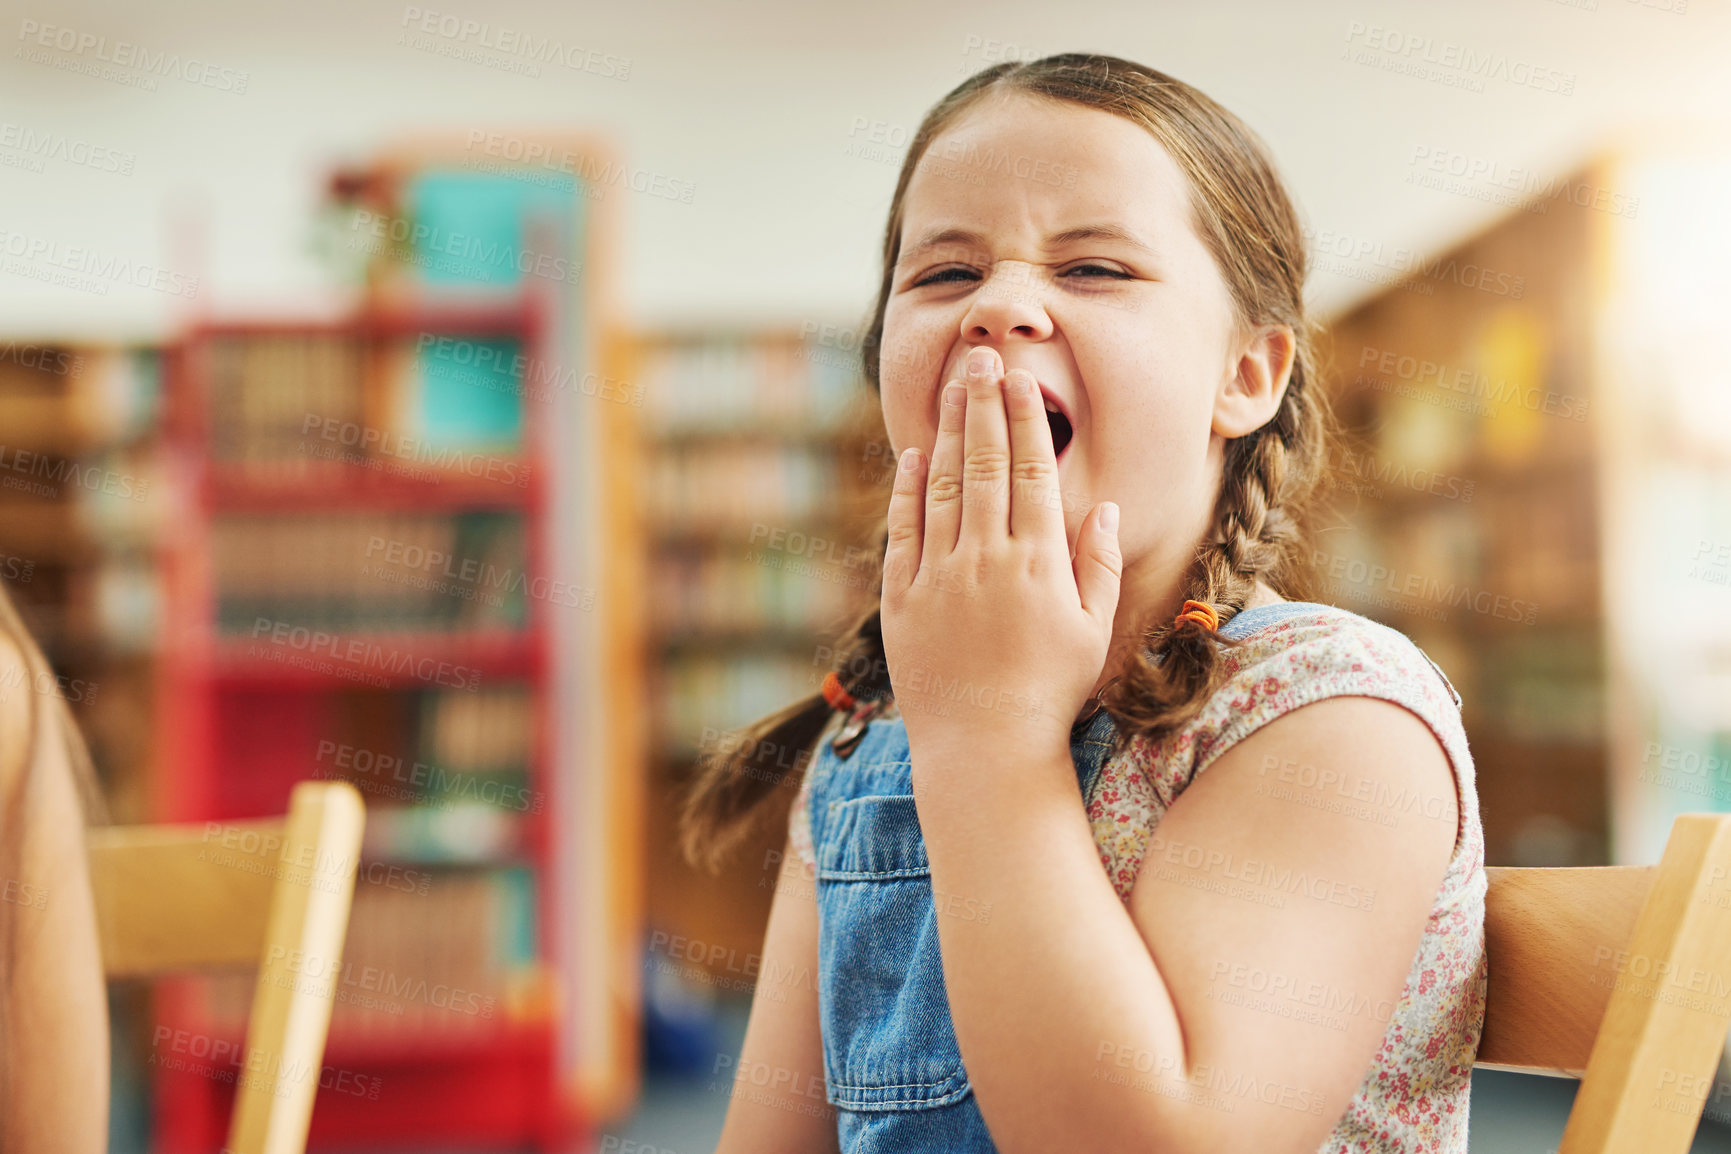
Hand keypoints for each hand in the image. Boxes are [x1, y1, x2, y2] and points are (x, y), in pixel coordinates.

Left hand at [880, 346, 1122, 764]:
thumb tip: (1099, 505)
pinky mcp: (902, 601)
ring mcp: (939, 579)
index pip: (1031, 472)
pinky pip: (902, 532)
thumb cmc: (1050, 692)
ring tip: (951, 388)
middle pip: (984, 465)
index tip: (1020, 378)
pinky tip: (913, 455)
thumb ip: (1097, 565)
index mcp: (1038, 565)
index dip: (1024, 419)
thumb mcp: (1093, 630)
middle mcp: (986, 562)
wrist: (984, 749)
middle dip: (982, 405)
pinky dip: (907, 490)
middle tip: (979, 357)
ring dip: (947, 433)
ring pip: (942, 488)